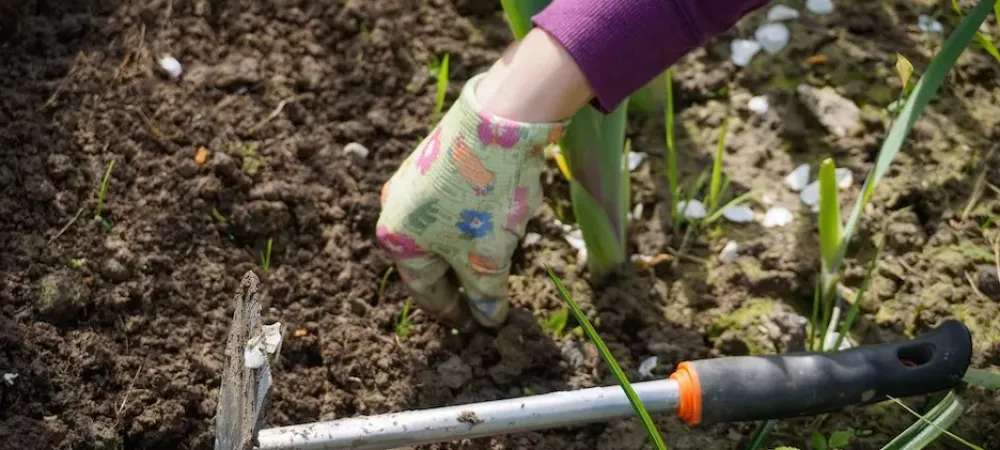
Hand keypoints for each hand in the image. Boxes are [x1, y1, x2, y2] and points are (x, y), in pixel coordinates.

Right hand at [376, 73, 565, 329]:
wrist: (499, 121)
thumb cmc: (484, 199)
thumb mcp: (487, 258)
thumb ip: (486, 295)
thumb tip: (489, 319)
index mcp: (397, 240)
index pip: (426, 291)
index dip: (453, 313)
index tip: (474, 326)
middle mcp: (395, 209)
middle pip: (432, 259)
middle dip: (462, 278)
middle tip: (487, 297)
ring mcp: (413, 180)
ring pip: (444, 229)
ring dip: (470, 247)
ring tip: (499, 257)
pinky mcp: (436, 158)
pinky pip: (453, 203)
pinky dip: (473, 219)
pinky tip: (500, 218)